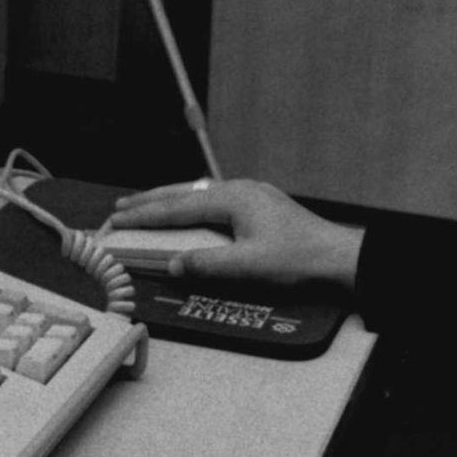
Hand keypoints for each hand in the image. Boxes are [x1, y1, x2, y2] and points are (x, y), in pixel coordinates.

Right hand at [102, 177, 364, 288]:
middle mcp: (240, 190)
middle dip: (150, 200)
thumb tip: (174, 264)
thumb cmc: (300, 259)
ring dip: (170, 200)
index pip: (177, 208)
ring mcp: (251, 195)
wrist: (338, 257)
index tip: (118, 218)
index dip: (145, 215)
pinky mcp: (260, 206)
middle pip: (184, 192)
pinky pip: (214, 199)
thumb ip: (207, 264)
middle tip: (121, 206)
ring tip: (146, 205)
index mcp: (233, 199)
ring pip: (199, 193)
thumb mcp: (248, 266)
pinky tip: (189, 211)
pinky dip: (191, 204)